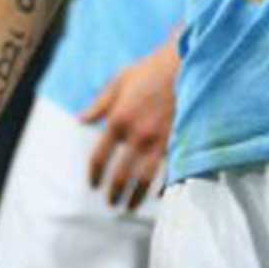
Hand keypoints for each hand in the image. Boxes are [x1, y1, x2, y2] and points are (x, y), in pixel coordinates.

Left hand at [81, 40, 177, 210]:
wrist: (186, 60)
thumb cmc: (152, 68)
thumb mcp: (120, 81)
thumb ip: (100, 104)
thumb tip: (81, 120)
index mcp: (118, 120)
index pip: (99, 158)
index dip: (95, 176)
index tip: (94, 185)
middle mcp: (136, 135)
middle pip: (120, 175)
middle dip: (114, 193)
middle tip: (112, 203)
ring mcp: (159, 139)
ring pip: (144, 179)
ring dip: (135, 197)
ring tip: (131, 207)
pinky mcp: (179, 138)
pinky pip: (170, 170)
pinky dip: (164, 185)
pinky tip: (160, 194)